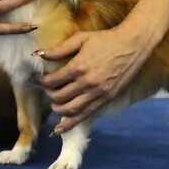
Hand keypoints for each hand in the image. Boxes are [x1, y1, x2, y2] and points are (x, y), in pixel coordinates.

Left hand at [34, 26, 151, 133]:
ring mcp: (96, 94)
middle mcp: (86, 84)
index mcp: (78, 67)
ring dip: (56, 109)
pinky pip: (84, 116)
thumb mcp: (82, 38)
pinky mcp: (105, 101)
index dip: (40, 81)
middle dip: (48, 94)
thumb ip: (59, 48)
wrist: (132, 46)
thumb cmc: (106, 39)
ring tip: (53, 103)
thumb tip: (38, 54)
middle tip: (46, 89)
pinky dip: (69, 124)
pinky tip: (59, 129)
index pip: (52, 81)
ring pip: (69, 110)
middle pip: (58, 97)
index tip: (35, 79)